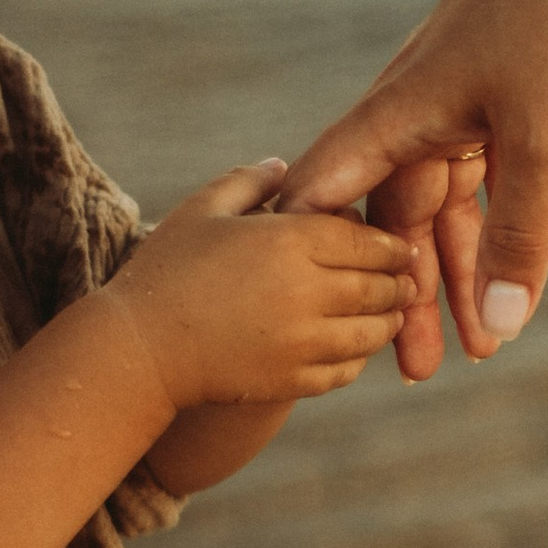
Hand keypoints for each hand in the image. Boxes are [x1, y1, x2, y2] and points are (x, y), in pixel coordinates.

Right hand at [108, 161, 417, 411]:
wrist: (139, 349)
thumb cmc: (166, 270)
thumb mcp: (203, 210)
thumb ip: (249, 182)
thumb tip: (286, 166)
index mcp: (288, 241)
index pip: (364, 238)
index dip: (387, 243)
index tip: (397, 245)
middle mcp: (305, 291)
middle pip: (378, 285)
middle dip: (398, 282)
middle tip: (408, 278)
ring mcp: (302, 342)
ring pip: (371, 331)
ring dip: (387, 320)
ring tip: (390, 312)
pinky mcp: (293, 381)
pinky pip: (346, 369)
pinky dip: (358, 356)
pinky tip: (355, 346)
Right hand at [280, 0, 547, 361]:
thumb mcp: (546, 141)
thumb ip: (520, 238)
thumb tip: (495, 325)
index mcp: (405, 105)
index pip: (334, 191)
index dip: (316, 256)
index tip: (310, 321)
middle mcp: (425, 99)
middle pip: (398, 211)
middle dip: (410, 289)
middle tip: (416, 368)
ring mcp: (473, 90)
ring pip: (451, 197)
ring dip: (464, 265)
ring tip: (482, 340)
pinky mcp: (520, 86)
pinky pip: (495, 173)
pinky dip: (503, 223)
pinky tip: (514, 271)